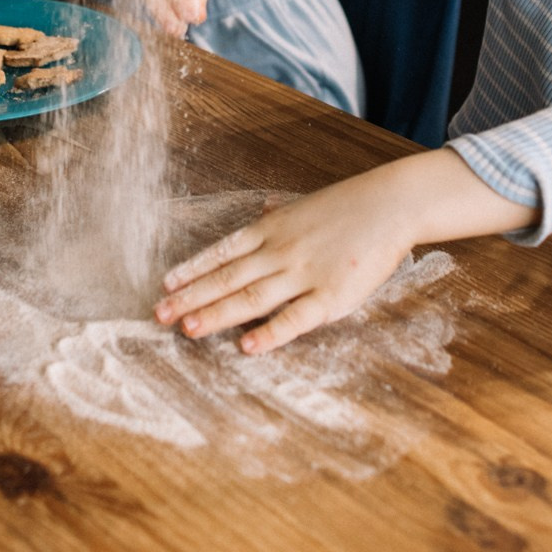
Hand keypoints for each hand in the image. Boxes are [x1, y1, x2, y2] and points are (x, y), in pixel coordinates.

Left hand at [154, 153, 531, 353]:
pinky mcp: (330, 296)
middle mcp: (280, 251)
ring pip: (250, 298)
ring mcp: (303, 274)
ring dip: (215, 314)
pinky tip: (246, 346)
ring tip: (187, 328)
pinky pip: (294, 318)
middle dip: (190, 297)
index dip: (192, 270)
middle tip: (159, 314)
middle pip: (227, 278)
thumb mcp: (306, 205)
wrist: (392, 205)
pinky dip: (268, 333)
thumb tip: (265, 209)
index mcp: (272, 229)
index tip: (165, 284)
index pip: (222, 252)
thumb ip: (282, 214)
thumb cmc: (350, 206)